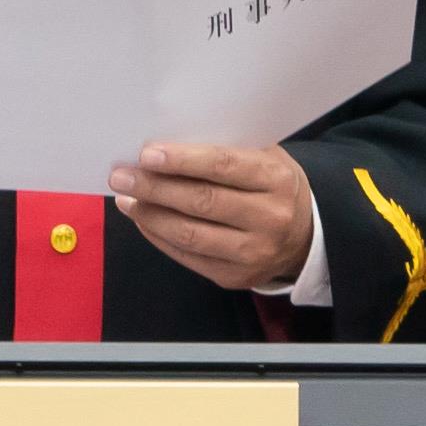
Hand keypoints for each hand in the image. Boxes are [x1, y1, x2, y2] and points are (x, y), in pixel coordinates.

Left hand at [113, 137, 319, 295]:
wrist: (304, 235)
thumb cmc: (272, 185)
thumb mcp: (263, 158)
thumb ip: (224, 150)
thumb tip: (164, 148)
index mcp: (277, 178)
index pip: (223, 166)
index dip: (182, 161)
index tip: (147, 154)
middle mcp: (270, 218)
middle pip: (202, 202)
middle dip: (155, 188)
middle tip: (121, 176)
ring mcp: (253, 253)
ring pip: (190, 234)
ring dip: (150, 215)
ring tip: (125, 198)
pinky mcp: (235, 277)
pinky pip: (187, 257)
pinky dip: (158, 236)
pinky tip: (142, 219)